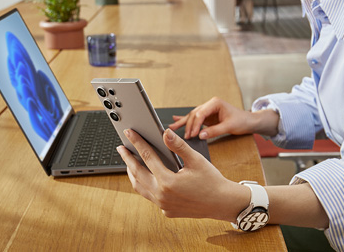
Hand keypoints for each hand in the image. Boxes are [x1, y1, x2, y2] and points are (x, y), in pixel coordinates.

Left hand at [117, 128, 249, 221]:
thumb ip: (178, 146)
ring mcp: (163, 205)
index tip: (129, 133)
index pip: (147, 157)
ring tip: (129, 162)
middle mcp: (162, 195)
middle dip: (127, 159)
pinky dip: (145, 185)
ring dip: (133, 174)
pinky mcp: (167, 211)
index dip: (137, 142)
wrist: (222, 203)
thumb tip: (165, 133)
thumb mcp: (196, 159)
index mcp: (168, 181)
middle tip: (121, 148)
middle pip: (137, 173)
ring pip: (140, 188)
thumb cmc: (211, 180)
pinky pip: (150, 196)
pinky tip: (147, 177)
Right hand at [169, 97, 276, 139]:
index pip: (200, 113)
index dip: (195, 124)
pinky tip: (176, 119)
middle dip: (188, 125)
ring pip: (193, 116)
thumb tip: (201, 135)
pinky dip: (186, 120)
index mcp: (215, 103)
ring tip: (172, 127)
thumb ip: (214, 131)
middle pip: (194, 114)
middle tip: (185, 136)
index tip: (191, 134)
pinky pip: (195, 118)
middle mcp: (210, 104)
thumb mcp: (229, 127)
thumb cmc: (241, 121)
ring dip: (184, 123)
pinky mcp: (208, 116)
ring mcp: (208, 110)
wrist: (248, 121)